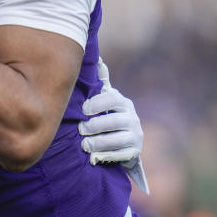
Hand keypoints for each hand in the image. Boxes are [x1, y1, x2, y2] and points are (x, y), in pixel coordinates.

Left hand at [78, 59, 149, 193]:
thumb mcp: (104, 99)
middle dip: (94, 126)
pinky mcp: (134, 151)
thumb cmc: (106, 115)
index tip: (83, 109)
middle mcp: (132, 118)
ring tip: (84, 145)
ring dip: (98, 143)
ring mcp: (135, 135)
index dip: (97, 104)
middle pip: (113, 121)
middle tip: (81, 129)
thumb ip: (100, 82)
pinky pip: (121, 155)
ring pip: (117, 140)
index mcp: (123, 102)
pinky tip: (94, 157)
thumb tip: (97, 58)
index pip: (112, 99)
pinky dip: (106, 156)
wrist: (124, 140)